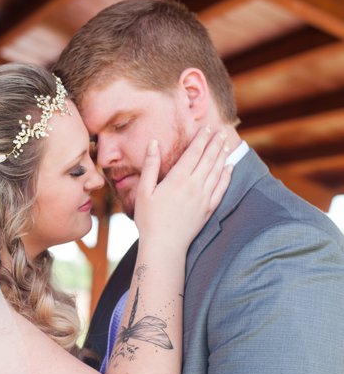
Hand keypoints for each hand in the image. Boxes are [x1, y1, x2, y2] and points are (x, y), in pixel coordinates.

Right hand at [132, 126, 232, 252]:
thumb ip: (150, 166)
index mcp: (177, 179)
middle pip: (208, 159)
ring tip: (225, 144)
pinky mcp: (209, 209)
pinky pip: (222, 188)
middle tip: (221, 130)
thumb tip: (154, 143)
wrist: (164, 245)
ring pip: (217, 171)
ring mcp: (204, 197)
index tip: (206, 128)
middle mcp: (194, 186)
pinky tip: (229, 168)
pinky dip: (227, 175)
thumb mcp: (144, 191)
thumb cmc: (149, 219)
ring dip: (222, 156)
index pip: (193, 153)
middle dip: (215, 143)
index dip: (200, 139)